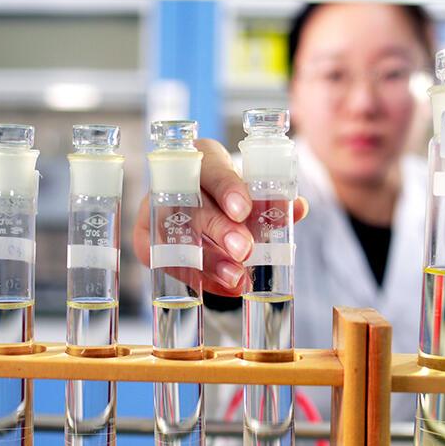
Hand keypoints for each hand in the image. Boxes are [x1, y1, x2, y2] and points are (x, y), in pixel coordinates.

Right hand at [133, 138, 308, 296]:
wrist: (202, 204)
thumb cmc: (231, 194)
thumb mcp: (252, 192)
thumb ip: (273, 201)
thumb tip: (298, 208)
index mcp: (201, 157)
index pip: (211, 168)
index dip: (227, 189)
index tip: (243, 210)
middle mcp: (172, 181)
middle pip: (192, 205)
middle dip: (219, 230)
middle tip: (245, 250)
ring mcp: (154, 209)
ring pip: (177, 237)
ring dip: (209, 260)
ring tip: (238, 279)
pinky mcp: (146, 239)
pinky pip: (167, 262)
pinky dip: (200, 278)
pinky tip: (225, 288)